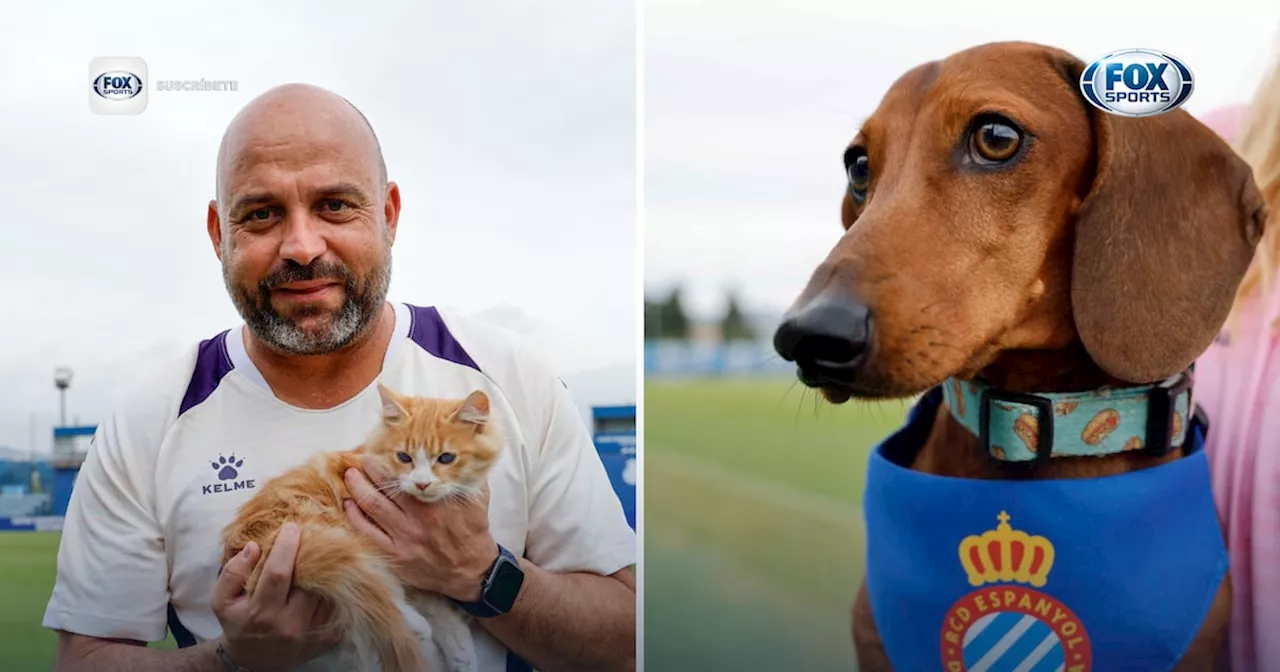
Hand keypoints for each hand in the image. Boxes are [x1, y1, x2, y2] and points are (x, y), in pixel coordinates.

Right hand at [211, 523, 340, 671]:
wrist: (254, 661)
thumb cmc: (238, 624)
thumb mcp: (222, 601)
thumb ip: (232, 572)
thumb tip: (253, 546)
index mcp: (261, 613)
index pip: (278, 573)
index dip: (286, 547)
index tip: (292, 527)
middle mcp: (289, 625)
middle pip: (309, 580)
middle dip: (312, 554)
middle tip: (314, 533)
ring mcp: (311, 633)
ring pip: (327, 591)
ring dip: (327, 569)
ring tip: (324, 551)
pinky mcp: (328, 639)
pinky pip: (337, 605)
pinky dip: (335, 588)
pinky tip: (331, 575)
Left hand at [342, 462, 496, 601]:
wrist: (471, 569)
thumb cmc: (473, 530)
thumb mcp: (479, 498)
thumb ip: (470, 473)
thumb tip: (468, 449)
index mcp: (438, 500)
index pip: (408, 475)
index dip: (392, 461)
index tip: (383, 450)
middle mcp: (419, 517)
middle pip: (385, 488)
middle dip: (369, 470)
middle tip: (361, 459)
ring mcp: (405, 538)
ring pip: (372, 507)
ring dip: (357, 489)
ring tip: (350, 476)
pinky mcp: (395, 555)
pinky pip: (367, 533)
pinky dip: (355, 517)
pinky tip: (349, 505)